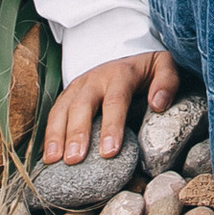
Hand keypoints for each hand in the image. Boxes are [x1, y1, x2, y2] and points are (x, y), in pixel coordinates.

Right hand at [44, 47, 180, 168]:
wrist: (126, 54)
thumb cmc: (147, 69)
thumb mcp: (164, 66)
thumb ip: (166, 82)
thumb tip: (157, 104)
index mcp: (120, 74)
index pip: (115, 100)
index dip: (111, 126)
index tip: (109, 151)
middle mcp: (95, 79)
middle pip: (82, 105)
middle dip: (77, 133)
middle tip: (74, 160)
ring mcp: (78, 87)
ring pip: (62, 109)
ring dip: (56, 135)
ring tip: (53, 160)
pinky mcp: (68, 95)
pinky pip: (54, 114)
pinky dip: (48, 134)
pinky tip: (46, 156)